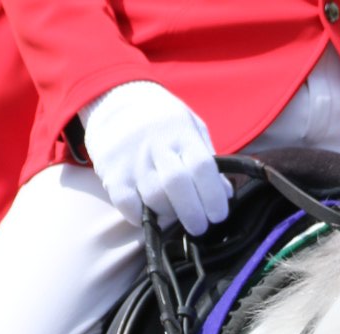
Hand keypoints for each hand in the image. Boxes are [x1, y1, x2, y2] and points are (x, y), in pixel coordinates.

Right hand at [81, 80, 230, 232]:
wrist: (116, 101)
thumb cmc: (162, 122)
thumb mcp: (190, 128)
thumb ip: (208, 160)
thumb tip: (226, 194)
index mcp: (181, 132)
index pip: (201, 166)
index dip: (213, 196)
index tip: (218, 215)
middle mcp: (156, 144)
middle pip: (177, 184)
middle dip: (193, 213)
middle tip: (199, 226)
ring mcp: (132, 159)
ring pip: (154, 198)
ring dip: (168, 214)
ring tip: (173, 213)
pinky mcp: (112, 174)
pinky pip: (129, 206)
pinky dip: (141, 217)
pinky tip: (148, 211)